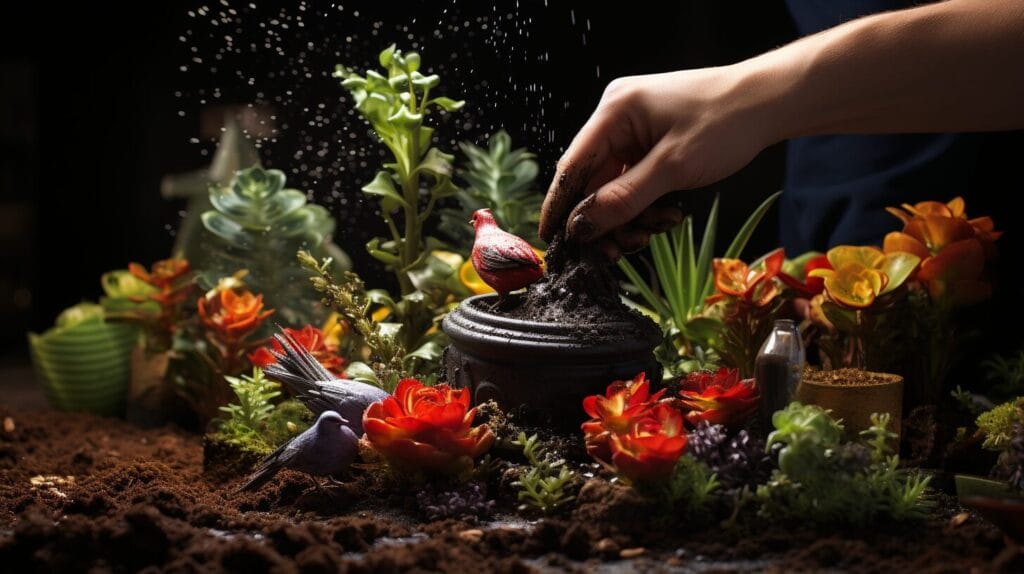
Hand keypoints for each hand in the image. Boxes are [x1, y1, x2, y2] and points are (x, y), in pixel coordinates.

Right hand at [539, 67, 776, 258]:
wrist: (771, 103)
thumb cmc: (725, 122)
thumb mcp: (672, 168)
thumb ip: (622, 200)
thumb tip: (580, 227)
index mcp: (614, 112)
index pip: (572, 166)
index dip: (560, 206)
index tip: (551, 241)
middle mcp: (618, 118)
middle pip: (594, 182)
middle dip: (608, 219)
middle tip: (620, 250)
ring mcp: (635, 131)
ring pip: (616, 187)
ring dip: (631, 216)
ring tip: (657, 229)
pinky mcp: (653, 144)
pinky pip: (636, 183)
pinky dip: (647, 205)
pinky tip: (668, 215)